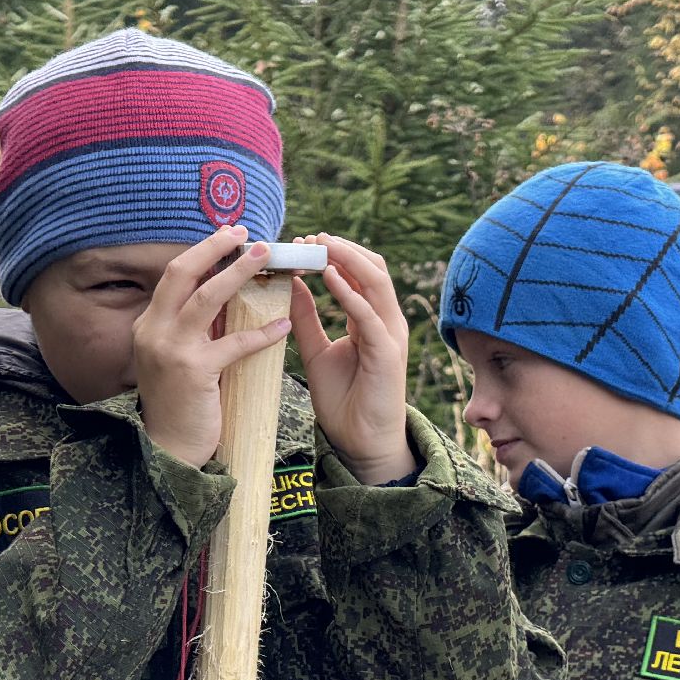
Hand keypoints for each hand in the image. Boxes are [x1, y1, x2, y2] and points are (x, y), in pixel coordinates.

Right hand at [133, 226, 290, 466]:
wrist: (170, 448)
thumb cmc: (181, 403)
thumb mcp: (180, 357)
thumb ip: (196, 328)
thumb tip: (229, 294)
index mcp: (149, 323)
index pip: (175, 275)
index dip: (202, 251)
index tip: (229, 235)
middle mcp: (153, 330)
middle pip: (183, 273)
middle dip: (215, 248)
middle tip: (246, 233)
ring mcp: (170, 350)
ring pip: (207, 298)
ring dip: (239, 273)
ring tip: (267, 258)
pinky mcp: (193, 373)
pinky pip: (234, 344)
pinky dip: (262, 334)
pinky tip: (284, 327)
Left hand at [288, 233, 415, 483]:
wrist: (361, 443)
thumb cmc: (344, 400)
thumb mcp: (316, 351)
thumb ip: (305, 318)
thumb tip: (289, 283)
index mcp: (370, 319)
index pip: (358, 273)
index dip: (333, 253)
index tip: (301, 242)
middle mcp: (385, 321)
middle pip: (372, 268)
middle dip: (342, 247)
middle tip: (310, 237)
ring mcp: (390, 335)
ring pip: (376, 281)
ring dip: (347, 258)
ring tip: (319, 245)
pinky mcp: (387, 353)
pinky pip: (369, 314)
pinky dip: (349, 292)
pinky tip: (328, 277)